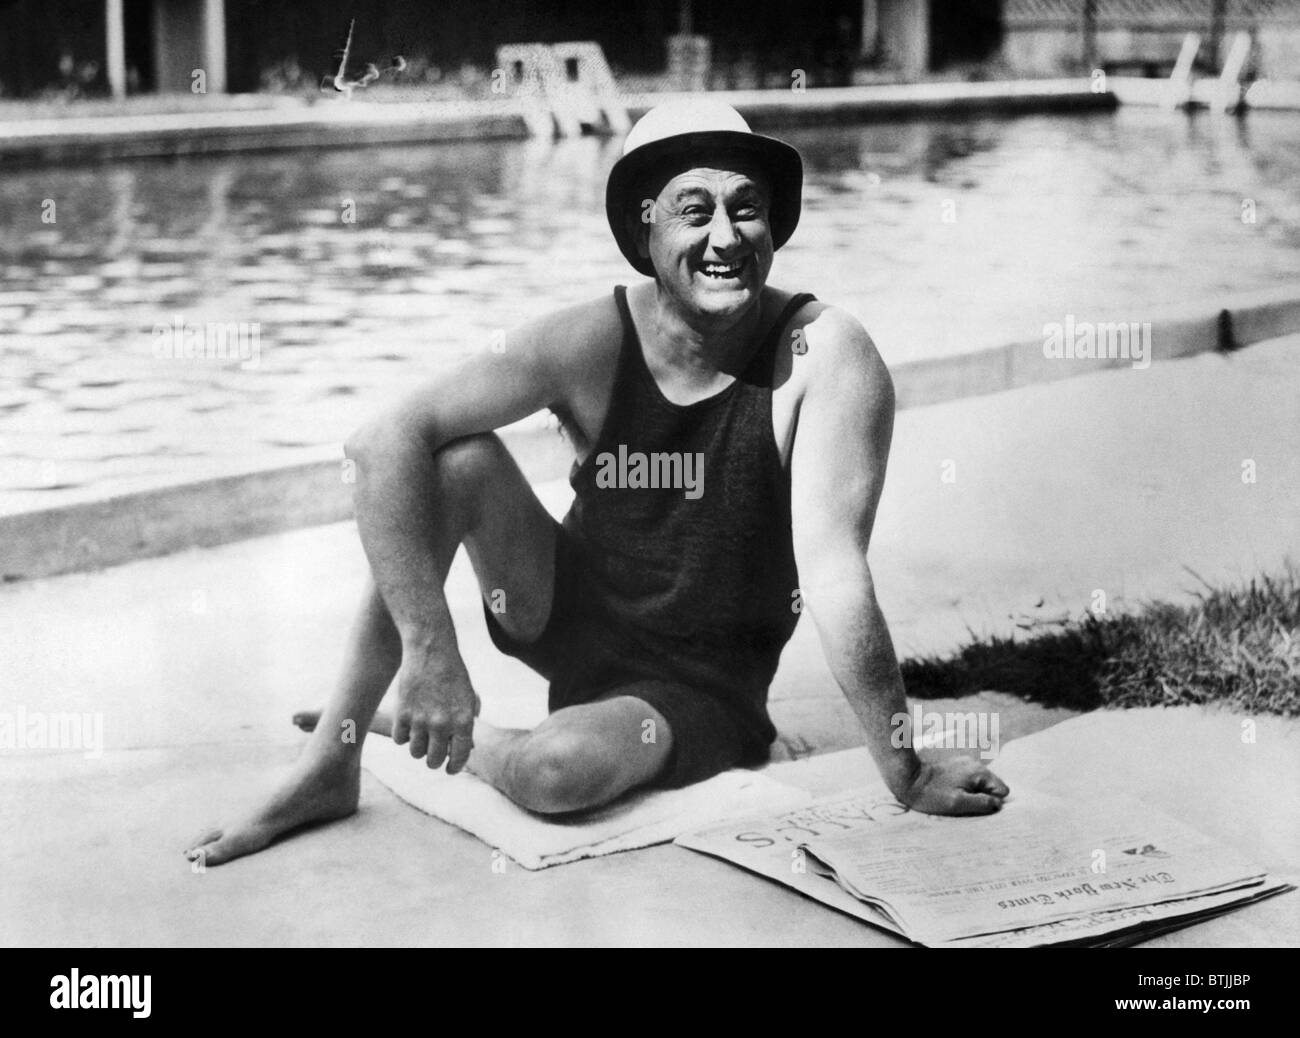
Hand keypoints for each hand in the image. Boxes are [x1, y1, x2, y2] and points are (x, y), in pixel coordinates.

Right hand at [392, 644, 479, 773]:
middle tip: (433, 754)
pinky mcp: (402, 714)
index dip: (454, 767)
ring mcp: (421, 720)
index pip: (459, 758)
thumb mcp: (467, 698)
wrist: (431, 650)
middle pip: (434, 761)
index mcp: (463, 721)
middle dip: (434, 760)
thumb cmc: (452, 674)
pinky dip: (403, 736)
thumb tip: (466, 749)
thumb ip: (466, 724)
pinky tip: (409, 725)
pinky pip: (400, 739)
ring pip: (415, 753)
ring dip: (418, 747)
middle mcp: (442, 724)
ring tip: (422, 735)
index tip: (449, 769)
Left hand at [898, 756, 1008, 815]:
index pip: (1002, 789)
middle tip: (967, 806)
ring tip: (957, 801)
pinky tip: (951, 795)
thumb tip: (999, 804)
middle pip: (991, 787)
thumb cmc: (932, 794)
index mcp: (979, 772)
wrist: (908, 779)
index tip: (979, 808)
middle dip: (984, 798)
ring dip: (973, 795)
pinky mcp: (955, 767)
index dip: (994, 802)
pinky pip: (969, 782)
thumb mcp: (958, 803)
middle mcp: (975, 765)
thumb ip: (982, 803)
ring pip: (980, 785)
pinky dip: (964, 790)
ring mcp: (965, 764)